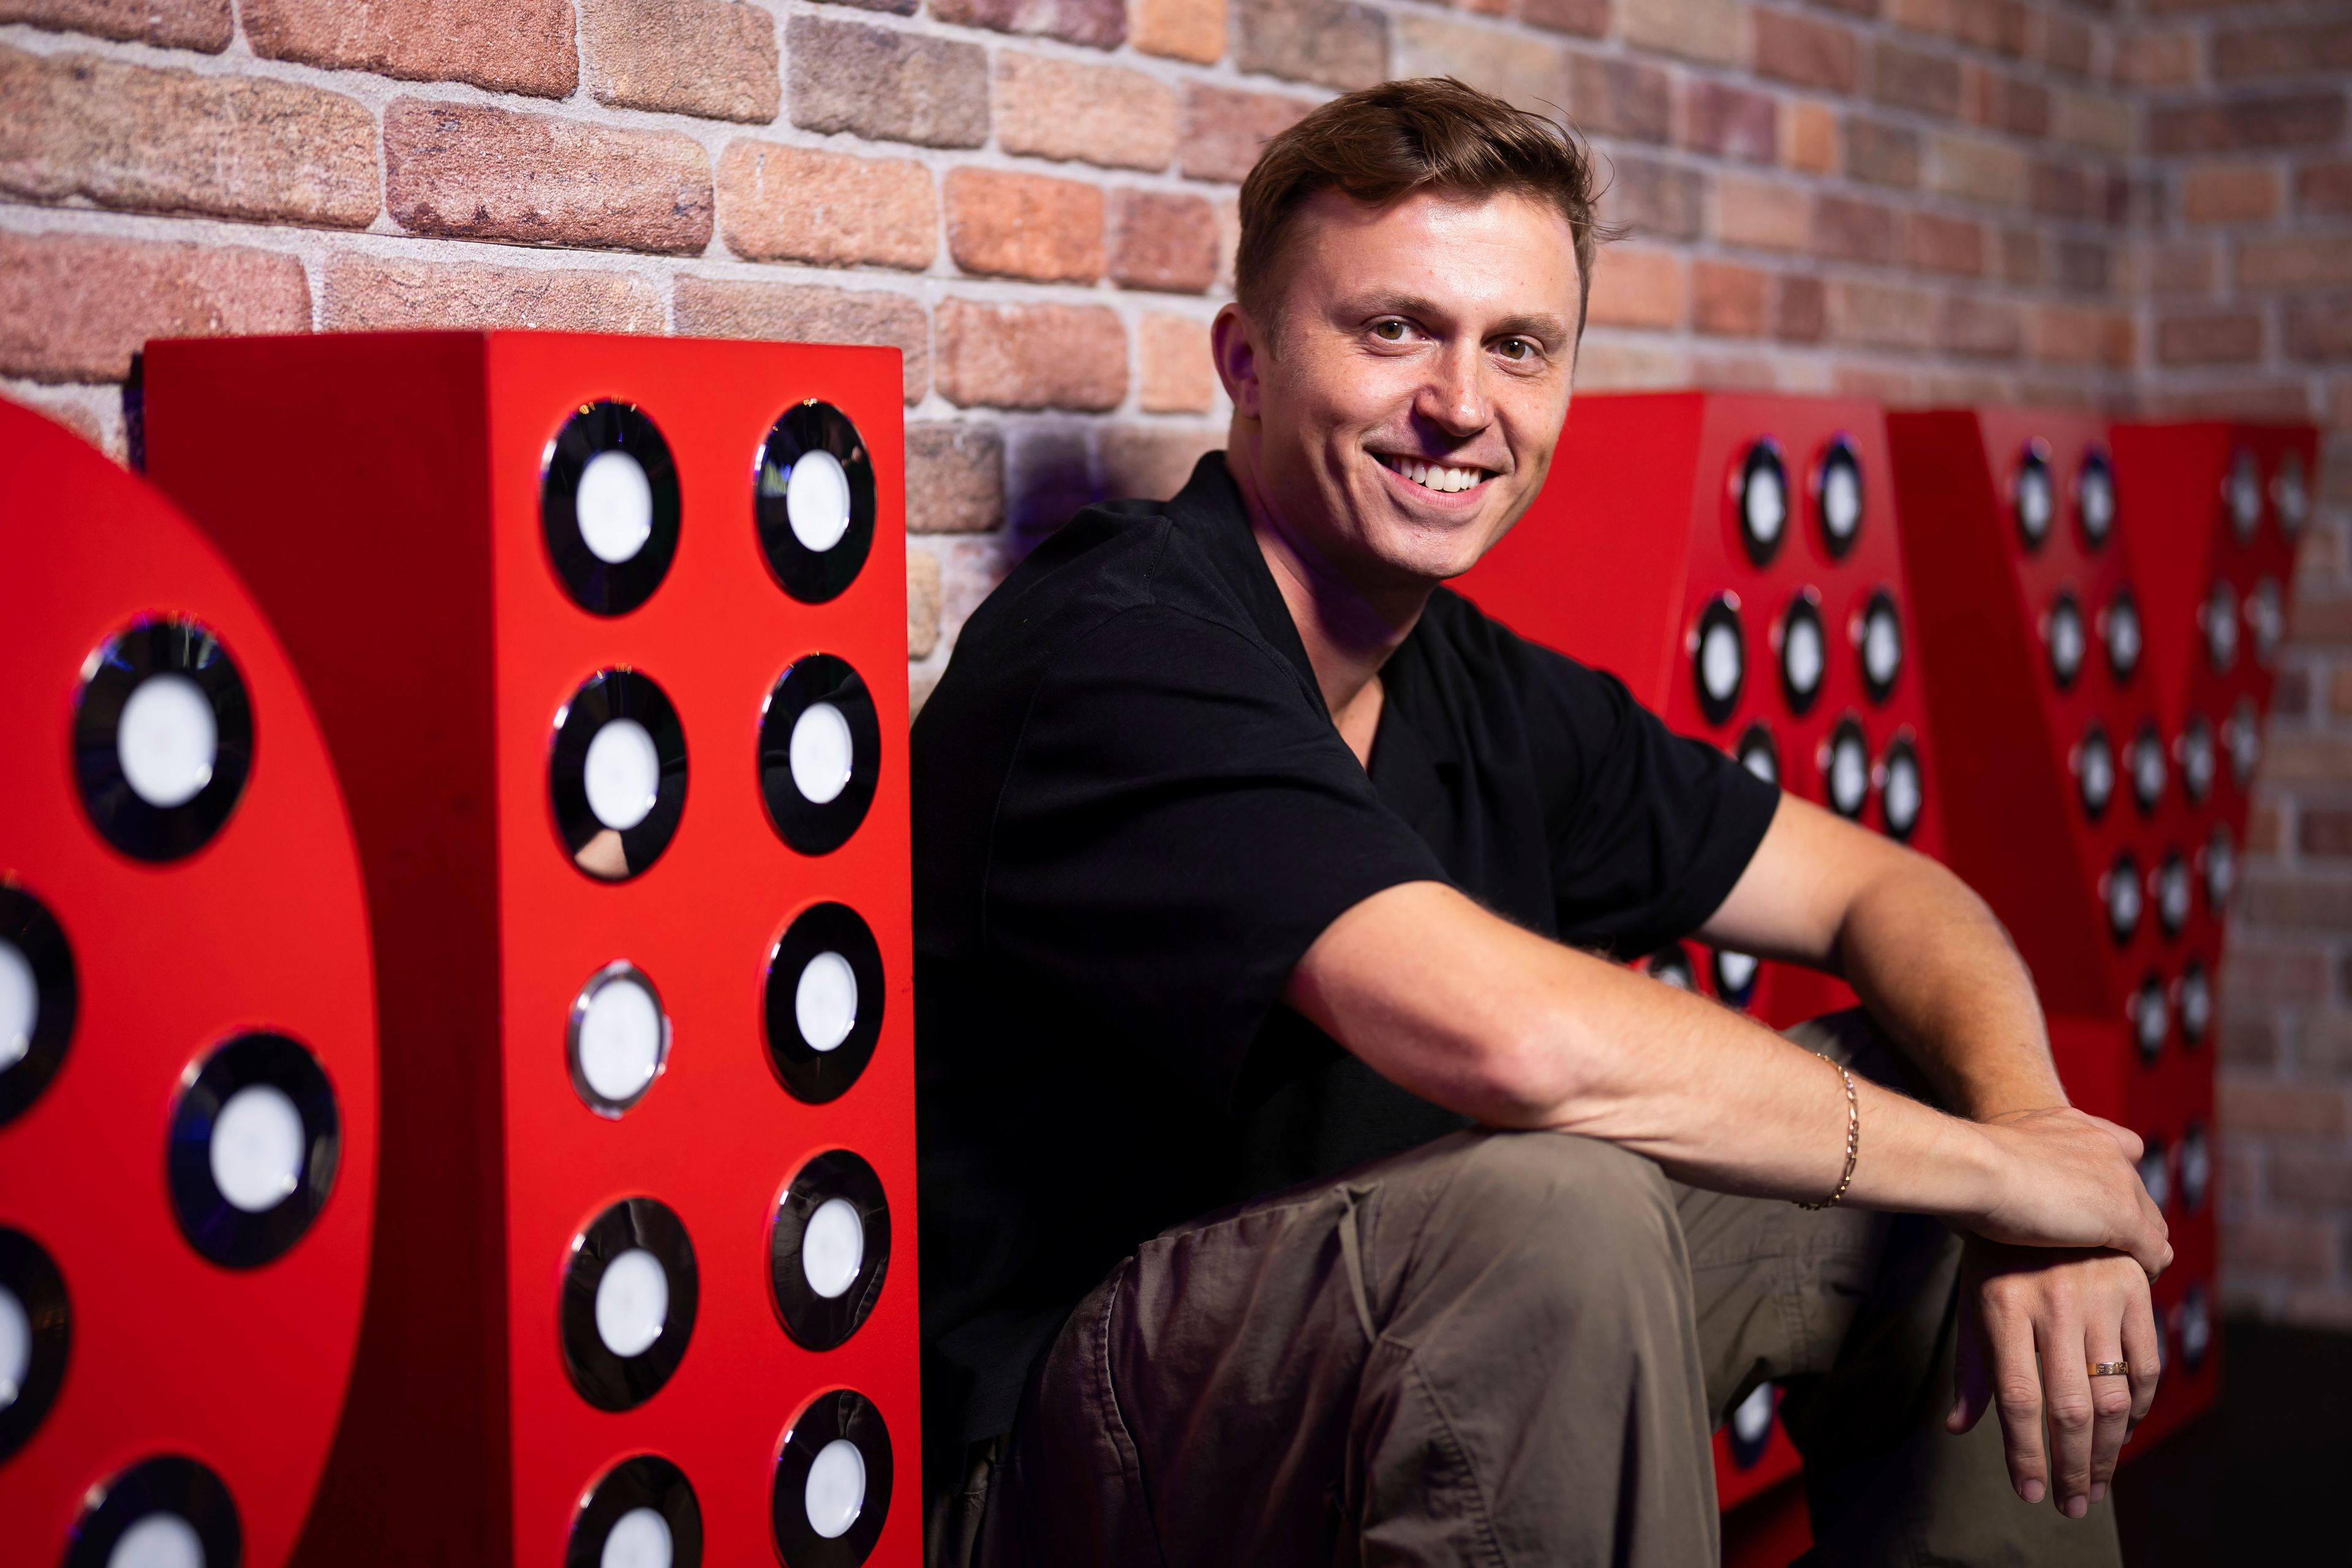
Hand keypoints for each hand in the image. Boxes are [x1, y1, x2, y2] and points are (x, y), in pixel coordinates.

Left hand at [1948, 1242, 2162, 1516]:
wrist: (2034, 1180)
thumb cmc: (1997, 1253)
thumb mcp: (1974, 1301)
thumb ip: (1973, 1368)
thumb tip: (1958, 1427)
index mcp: (2004, 1307)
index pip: (2016, 1398)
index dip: (2025, 1453)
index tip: (2030, 1493)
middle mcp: (2054, 1304)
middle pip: (2068, 1407)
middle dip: (2071, 1467)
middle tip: (2071, 1504)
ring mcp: (2098, 1295)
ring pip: (2113, 1395)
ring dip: (2108, 1450)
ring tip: (2097, 1482)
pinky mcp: (2134, 1289)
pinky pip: (2147, 1363)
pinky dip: (2141, 1406)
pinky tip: (2127, 1431)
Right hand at [1966, 1106, 2172, 1275]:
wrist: (1973, 1167)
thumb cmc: (1963, 1168)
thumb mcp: (1989, 1156)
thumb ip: (2008, 1168)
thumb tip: (1990, 1197)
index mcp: (2070, 1125)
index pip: (2120, 1147)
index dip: (2115, 1178)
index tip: (2094, 1204)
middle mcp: (2101, 1145)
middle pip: (2137, 1190)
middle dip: (2126, 1219)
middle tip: (2108, 1249)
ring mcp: (2116, 1180)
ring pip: (2152, 1222)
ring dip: (2140, 1247)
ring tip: (2126, 1272)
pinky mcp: (2123, 1216)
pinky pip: (2156, 1251)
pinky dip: (2149, 1268)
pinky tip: (2134, 1281)